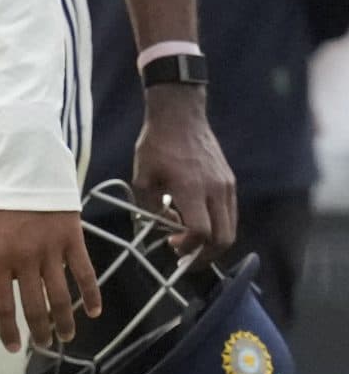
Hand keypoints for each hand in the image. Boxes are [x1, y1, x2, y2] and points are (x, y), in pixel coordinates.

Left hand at [0, 207, 103, 352]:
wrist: (26, 173)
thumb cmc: (0, 208)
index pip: (2, 305)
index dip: (7, 330)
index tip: (13, 347)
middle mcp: (23, 259)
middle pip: (33, 306)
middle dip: (39, 330)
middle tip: (44, 345)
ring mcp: (50, 251)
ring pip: (60, 296)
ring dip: (64, 321)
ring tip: (65, 337)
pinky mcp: (73, 242)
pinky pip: (85, 274)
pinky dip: (91, 295)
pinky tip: (93, 312)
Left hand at [132, 86, 238, 253]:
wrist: (180, 116)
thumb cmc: (156, 145)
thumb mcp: (142, 176)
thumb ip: (150, 206)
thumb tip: (166, 225)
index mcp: (191, 189)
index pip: (201, 232)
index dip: (189, 247)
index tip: (173, 245)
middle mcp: (215, 190)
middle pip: (224, 238)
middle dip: (206, 255)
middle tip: (188, 257)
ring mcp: (227, 186)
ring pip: (231, 228)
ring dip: (214, 242)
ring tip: (193, 243)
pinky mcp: (231, 182)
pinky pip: (230, 213)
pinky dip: (219, 226)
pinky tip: (200, 221)